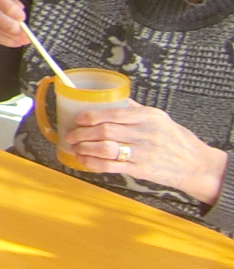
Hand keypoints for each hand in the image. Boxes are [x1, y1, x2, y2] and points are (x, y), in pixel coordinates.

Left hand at [66, 103, 228, 202]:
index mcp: (149, 117)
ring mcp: (143, 153)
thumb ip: (135, 109)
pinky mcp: (140, 170)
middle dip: (83, 133)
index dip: (92, 116)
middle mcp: (145, 134)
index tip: (79, 119)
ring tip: (75, 147)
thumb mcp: (160, 118)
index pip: (114, 114)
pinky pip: (111, 166)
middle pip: (106, 131)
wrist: (196, 165)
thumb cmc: (176, 139)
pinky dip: (93, 163)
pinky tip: (84, 160)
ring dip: (85, 148)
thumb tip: (113, 99)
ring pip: (106, 149)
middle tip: (71, 134)